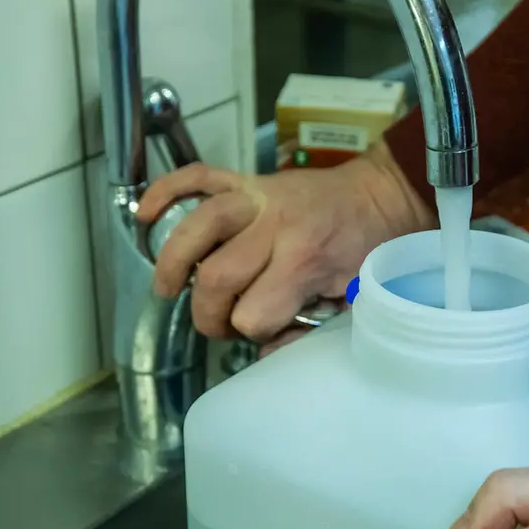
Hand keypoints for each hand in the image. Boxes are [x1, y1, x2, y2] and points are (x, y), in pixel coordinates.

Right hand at [135, 143, 432, 340]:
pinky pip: (198, 177)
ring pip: (196, 226)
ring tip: (168, 289)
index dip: (251, 332)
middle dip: (209, 315)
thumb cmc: (369, 250)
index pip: (251, 315)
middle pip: (215, 279)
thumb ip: (308, 330)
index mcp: (304, 261)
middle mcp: (274, 226)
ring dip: (173, 263)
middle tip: (219, 324)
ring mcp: (257, 196)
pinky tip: (145, 215)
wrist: (382, 196)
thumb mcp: (353, 300)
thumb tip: (265, 352)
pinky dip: (167, 191)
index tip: (261, 331)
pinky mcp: (247, 178)